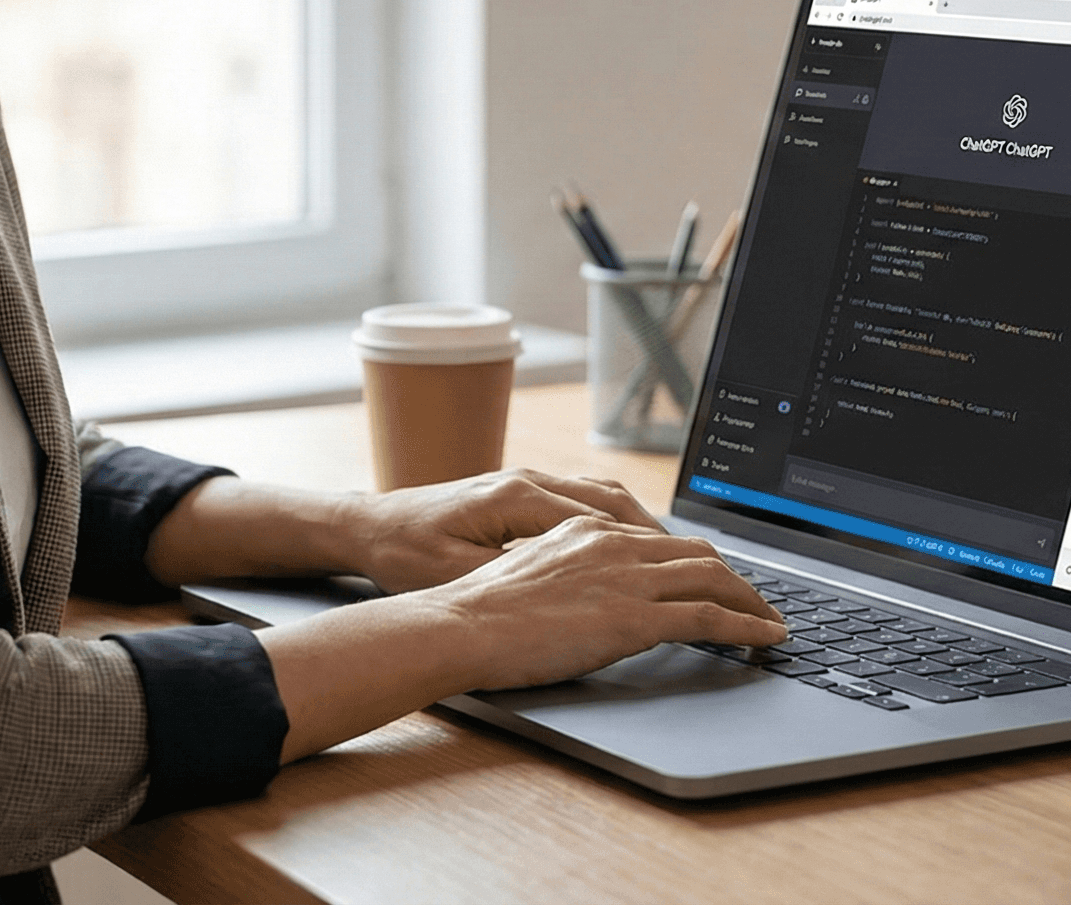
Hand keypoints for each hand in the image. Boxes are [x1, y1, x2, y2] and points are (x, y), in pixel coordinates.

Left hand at [343, 468, 662, 592]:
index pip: (606, 518)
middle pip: (617, 501)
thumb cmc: (405, 553)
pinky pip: (583, 500)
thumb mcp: (456, 574)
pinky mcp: (518, 495)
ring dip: (642, 526)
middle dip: (662, 537)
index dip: (650, 549)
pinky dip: (615, 522)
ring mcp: (526, 483)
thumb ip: (516, 576)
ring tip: (676, 561)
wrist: (368, 527)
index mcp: (519, 499)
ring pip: (604, 496)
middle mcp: (530, 482)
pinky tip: (628, 548)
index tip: (685, 574)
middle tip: (702, 570)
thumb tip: (570, 589)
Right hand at [424, 514, 785, 689]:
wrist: (459, 626)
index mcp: (587, 530)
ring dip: (752, 600)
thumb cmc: (477, 612)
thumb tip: (587, 595)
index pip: (660, 540)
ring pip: (714, 578)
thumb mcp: (528, 574)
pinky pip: (710, 617)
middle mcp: (613, 542)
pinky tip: (765, 638)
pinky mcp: (633, 617)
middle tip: (756, 601)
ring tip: (771, 622)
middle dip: (735, 577)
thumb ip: (566, 573)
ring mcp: (626, 578)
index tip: (713, 579)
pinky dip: (747, 625)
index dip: (695, 562)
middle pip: (698, 552)